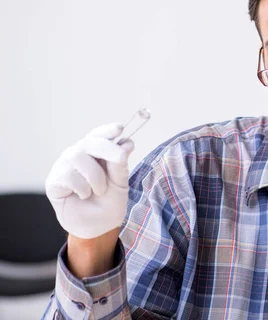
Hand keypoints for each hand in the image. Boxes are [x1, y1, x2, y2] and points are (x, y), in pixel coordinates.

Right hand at [45, 123, 133, 238]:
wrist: (98, 227)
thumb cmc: (109, 203)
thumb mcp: (120, 183)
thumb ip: (120, 164)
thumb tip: (126, 143)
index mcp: (95, 153)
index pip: (99, 135)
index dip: (107, 130)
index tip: (120, 128)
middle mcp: (78, 156)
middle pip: (90, 142)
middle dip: (107, 148)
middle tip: (121, 157)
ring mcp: (64, 166)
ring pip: (78, 156)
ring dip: (96, 176)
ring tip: (99, 190)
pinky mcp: (54, 181)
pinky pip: (69, 175)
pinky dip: (83, 187)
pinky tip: (83, 195)